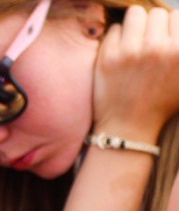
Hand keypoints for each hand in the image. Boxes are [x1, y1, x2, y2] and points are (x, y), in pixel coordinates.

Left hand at [94, 6, 178, 138]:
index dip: (171, 27)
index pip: (177, 15)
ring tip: (135, 41)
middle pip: (157, 14)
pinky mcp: (107, 56)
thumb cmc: (162, 103)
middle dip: (154, 26)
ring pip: (135, 13)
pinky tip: (120, 52)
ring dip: (136, 25)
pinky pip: (114, 28)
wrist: (129, 128)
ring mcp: (130, 51)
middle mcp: (157, 48)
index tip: (165, 39)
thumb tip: (177, 25)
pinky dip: (118, 37)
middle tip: (149, 43)